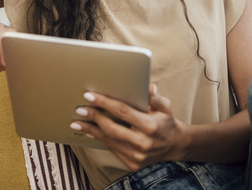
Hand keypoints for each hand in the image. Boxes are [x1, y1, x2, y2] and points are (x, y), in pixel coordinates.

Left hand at [70, 84, 187, 170]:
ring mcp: (137, 156)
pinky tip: (89, 131)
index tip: (89, 95)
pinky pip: (111, 148)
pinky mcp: (132, 163)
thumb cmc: (166, 121)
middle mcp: (143, 143)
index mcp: (150, 126)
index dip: (104, 102)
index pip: (122, 111)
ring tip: (77, 121)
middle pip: (111, 128)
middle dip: (93, 117)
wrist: (174, 145)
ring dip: (91, 130)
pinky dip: (99, 139)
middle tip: (80, 109)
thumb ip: (155, 97)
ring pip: (108, 140)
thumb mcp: (165, 106)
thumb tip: (149, 87)